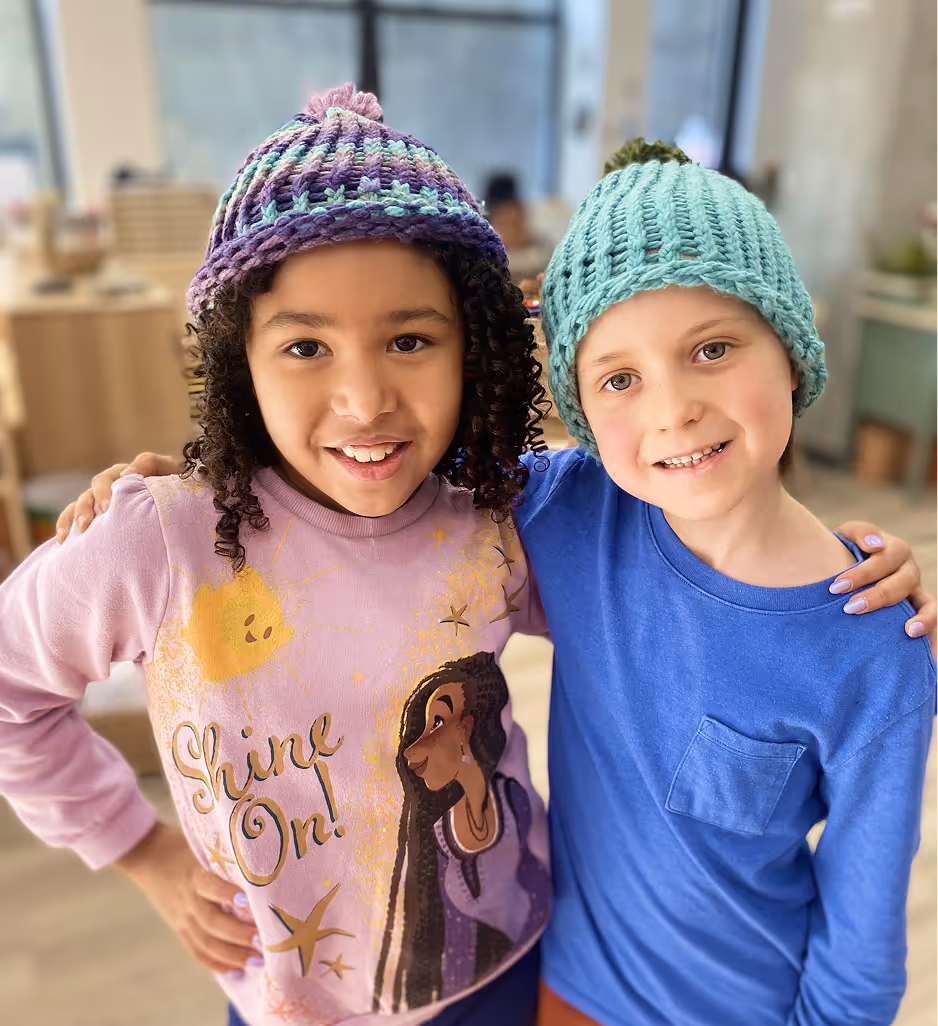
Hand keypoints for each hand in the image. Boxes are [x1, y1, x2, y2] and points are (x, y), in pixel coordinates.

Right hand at [56, 452, 178, 541]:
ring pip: (82, 501)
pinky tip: (63, 540)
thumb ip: (152, 464)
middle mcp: (112, 484)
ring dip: (78, 515)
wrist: (178, 510)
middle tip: (97, 518)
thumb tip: (127, 473)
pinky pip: (72, 517)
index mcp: (128, 473)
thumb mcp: (170, 472)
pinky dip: (65, 526)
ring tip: (82, 530)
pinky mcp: (92, 517)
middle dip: (94, 502)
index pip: (114, 476)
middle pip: (96, 487)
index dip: (109, 489)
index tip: (109, 506)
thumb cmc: (176, 490)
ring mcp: (100, 500)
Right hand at [114, 822, 260, 975]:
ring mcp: (181, 916)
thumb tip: (260, 864)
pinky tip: (235, 971)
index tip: (250, 903)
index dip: (229, 896)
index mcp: (195, 874)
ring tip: (257, 960)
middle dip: (238, 934)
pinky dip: (215, 962)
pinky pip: (195, 949)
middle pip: (212, 921)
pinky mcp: (178, 926)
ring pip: (206, 941)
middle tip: (263, 941)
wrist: (146, 853)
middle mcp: (188, 898)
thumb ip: (225, 858)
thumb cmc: (184, 843)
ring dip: (231, 954)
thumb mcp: (204, 845)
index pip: (213, 887)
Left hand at [833, 521, 937, 658]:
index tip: (835, 587)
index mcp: (894, 550)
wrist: (844, 563)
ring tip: (909, 632)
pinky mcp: (917, 613)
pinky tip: (931, 657)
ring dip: (923, 619)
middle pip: (902, 583)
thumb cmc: (845, 550)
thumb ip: (860, 534)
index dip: (861, 573)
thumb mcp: (847, 535)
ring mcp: (915, 593)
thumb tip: (876, 545)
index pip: (884, 559)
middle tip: (851, 608)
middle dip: (878, 596)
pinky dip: (935, 639)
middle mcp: (909, 571)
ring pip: (929, 605)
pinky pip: (933, 624)